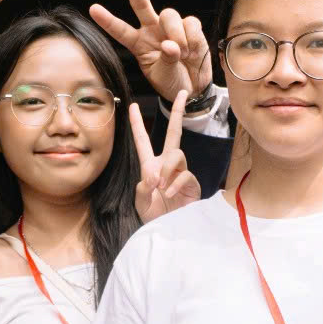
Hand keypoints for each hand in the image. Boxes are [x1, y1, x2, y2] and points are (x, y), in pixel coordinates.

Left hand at [91, 0, 213, 104]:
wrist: (194, 87)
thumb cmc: (172, 82)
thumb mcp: (163, 76)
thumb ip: (166, 60)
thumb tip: (171, 44)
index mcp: (138, 44)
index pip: (120, 30)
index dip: (107, 20)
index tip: (93, 9)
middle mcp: (152, 31)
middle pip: (141, 5)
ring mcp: (171, 28)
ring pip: (169, 15)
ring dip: (177, 34)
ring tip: (183, 54)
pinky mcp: (190, 27)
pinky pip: (190, 22)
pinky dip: (192, 37)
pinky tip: (193, 50)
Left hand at [130, 85, 201, 222]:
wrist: (168, 230)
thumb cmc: (153, 215)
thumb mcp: (141, 202)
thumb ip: (142, 188)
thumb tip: (154, 176)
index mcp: (150, 166)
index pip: (143, 141)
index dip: (136, 124)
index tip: (131, 106)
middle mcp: (167, 165)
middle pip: (174, 133)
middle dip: (178, 112)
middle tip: (183, 93)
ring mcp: (181, 173)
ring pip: (176, 154)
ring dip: (167, 169)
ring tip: (161, 186)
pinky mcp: (191, 183)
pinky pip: (184, 175)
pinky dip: (174, 184)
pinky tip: (168, 195)